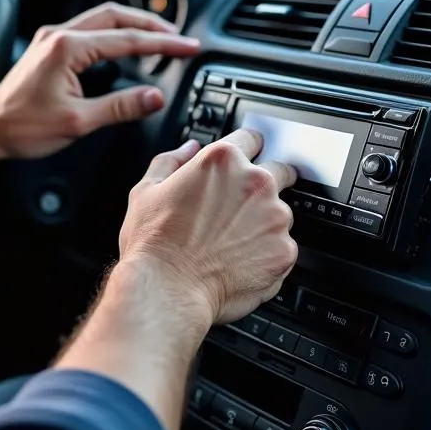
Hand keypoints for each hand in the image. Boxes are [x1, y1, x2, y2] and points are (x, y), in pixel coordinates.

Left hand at [0, 3, 200, 160]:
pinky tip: (126, 46)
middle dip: (152, 25)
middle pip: (116, 16)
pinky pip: (89, 30)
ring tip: (160, 37)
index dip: (163, 44)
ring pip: (102, 19)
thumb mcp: (78, 122)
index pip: (127, 39)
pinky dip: (114, 34)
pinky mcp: (49, 48)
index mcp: (67, 48)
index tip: (188, 46)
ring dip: (133, 26)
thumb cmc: (22, 128)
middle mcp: (59, 35)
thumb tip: (155, 97)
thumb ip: (121, 106)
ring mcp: (52, 39)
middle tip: (180, 38)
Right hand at [118, 128, 297, 329]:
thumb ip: (171, 160)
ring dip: (265, 222)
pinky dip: (267, 254)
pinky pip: (282, 247)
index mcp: (222, 161)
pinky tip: (239, 262)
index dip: (247, 148)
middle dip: (266, 183)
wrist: (166, 291)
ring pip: (280, 213)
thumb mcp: (146, 190)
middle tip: (241, 206)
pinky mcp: (284, 252)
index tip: (247, 159)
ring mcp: (274, 218)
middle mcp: (255, 183)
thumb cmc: (153, 243)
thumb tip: (188, 149)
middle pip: (279, 171)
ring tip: (231, 243)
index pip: (252, 138)